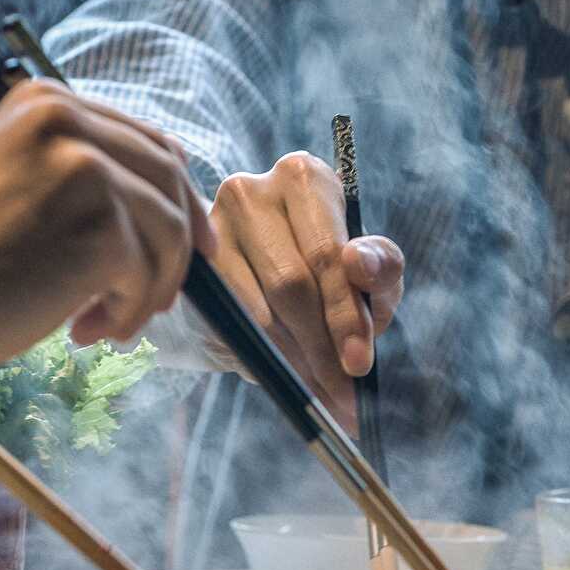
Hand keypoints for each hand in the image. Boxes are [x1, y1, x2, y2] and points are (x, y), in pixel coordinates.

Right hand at [0, 79, 215, 368]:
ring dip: (148, 289)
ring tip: (104, 323)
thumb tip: (177, 203)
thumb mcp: (22, 185)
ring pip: (171, 232)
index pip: (148, 142)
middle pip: (171, 181)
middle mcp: (69, 120)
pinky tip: (83, 330)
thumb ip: (84, 176)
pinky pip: (149, 274)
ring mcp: (88, 168)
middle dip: (178, 247)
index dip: (178, 196)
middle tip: (156, 300)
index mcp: (47, 101)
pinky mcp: (102, 222)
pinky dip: (127, 311)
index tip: (191, 245)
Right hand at [207, 151, 404, 418]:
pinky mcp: (189, 269)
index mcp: (304, 177)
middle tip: (342, 391)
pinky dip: (264, 357)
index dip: (345, 314)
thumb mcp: (368, 272)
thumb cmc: (328, 274)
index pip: (326, 253)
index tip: (359, 363)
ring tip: (322, 392)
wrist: (261, 283)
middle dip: (322, 345)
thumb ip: (380, 267)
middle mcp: (251, 191)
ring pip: (258, 311)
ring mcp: (209, 228)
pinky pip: (231, 325)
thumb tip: (357, 264)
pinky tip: (284, 375)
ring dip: (295, 359)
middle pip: (290, 282)